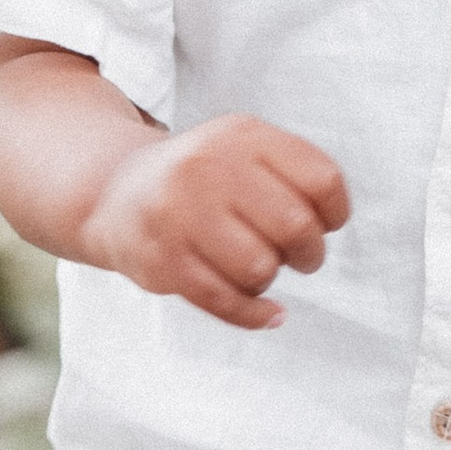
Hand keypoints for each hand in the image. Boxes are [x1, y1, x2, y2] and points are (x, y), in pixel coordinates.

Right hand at [77, 114, 351, 332]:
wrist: (115, 192)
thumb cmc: (202, 178)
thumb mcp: (243, 150)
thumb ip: (293, 174)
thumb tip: (331, 223)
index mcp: (241, 135)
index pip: (322, 179)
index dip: (335, 213)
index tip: (324, 224)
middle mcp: (208, 166)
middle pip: (296, 226)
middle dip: (308, 253)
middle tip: (297, 257)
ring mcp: (179, 212)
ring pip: (260, 267)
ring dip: (270, 278)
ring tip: (259, 269)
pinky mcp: (161, 260)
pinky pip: (224, 301)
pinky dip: (255, 315)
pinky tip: (269, 314)